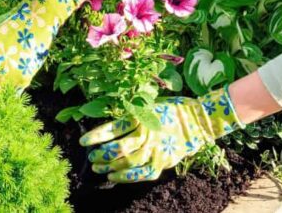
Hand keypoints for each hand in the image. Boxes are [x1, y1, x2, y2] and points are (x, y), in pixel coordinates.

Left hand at [80, 86, 243, 182]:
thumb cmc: (172, 109)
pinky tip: (115, 176)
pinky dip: (127, 177)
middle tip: (91, 157)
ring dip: (110, 167)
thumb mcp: (150, 105)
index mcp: (143, 118)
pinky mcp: (163, 161)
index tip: (83, 141)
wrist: (199, 121)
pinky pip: (142, 174)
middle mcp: (148, 134)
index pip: (114, 129)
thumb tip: (110, 125)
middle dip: (101, 154)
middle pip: (119, 149)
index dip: (96, 136)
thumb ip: (132, 114)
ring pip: (128, 163)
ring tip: (99, 168)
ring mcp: (156, 150)